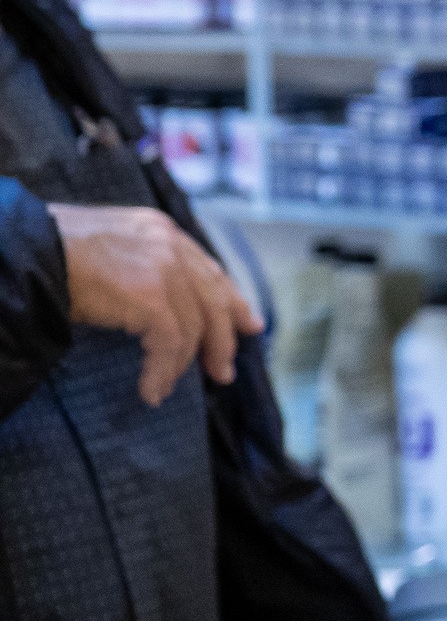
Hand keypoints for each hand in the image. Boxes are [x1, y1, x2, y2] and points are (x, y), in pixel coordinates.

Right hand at [49, 204, 263, 405]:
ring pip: (192, 327)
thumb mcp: (107, 249)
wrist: (25, 252)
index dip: (230, 300)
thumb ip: (139, 266)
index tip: (247, 325)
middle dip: (223, 339)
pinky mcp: (150, 297)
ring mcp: (163, 269)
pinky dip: (162, 371)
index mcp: (159, 230)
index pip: (208, 270)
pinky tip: (151, 390)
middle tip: (225, 371)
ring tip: (167, 388)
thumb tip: (157, 305)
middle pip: (213, 299)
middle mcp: (169, 245)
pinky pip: (170, 344)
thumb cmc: (51, 253)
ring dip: (182, 364)